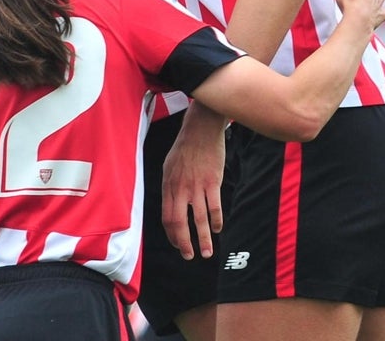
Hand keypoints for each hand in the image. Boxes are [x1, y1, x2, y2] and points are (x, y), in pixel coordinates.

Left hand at [161, 113, 225, 259]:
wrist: (200, 129)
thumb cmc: (185, 147)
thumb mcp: (169, 167)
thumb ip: (170, 188)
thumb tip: (171, 206)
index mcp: (169, 186)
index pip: (167, 218)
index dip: (171, 235)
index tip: (177, 245)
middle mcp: (181, 189)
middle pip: (179, 223)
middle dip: (184, 244)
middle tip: (189, 256)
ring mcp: (197, 186)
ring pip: (199, 220)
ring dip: (203, 239)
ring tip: (207, 252)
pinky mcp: (213, 182)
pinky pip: (214, 207)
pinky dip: (216, 222)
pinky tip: (218, 229)